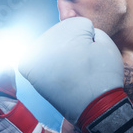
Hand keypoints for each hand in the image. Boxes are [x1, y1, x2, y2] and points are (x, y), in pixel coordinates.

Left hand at [19, 17, 132, 132]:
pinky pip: (35, 57)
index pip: (79, 25)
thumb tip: (70, 29)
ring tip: (68, 71)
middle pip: (61, 33)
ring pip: (49, 45)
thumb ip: (87, 27)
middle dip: (71, 45)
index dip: (90, 41)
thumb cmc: (102, 76)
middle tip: (80, 66)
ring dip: (56, 54)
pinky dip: (43, 64)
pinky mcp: (27, 66)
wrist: (92, 107)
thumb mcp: (106, 42)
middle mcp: (47, 36)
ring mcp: (35, 51)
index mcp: (68, 28)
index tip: (91, 57)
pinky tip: (54, 73)